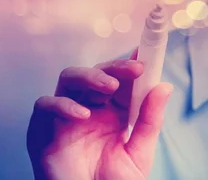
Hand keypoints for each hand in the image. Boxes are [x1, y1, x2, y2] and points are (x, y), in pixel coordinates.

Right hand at [26, 48, 172, 179]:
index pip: (121, 79)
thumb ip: (150, 120)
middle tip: (135, 70)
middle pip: (96, 73)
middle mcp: (89, 108)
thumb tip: (165, 87)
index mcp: (112, 111)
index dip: (132, 65)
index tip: (148, 56)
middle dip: (115, 67)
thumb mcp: (139, 152)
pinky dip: (62, 104)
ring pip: (69, 78)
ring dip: (90, 76)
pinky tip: (82, 114)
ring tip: (110, 86)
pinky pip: (45, 105)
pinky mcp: (42, 130)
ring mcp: (65, 117)